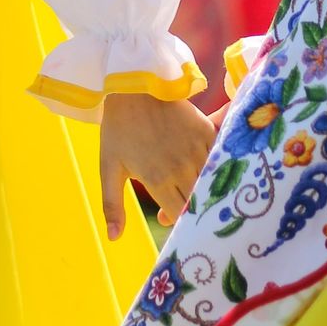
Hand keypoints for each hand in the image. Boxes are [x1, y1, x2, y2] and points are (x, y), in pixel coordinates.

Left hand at [99, 93, 216, 239]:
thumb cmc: (118, 129)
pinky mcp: (204, 130)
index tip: (165, 213)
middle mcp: (180, 167)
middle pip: (197, 200)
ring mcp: (194, 148)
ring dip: (204, 186)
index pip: (178, 214)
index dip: (175, 220)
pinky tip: (205, 163)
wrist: (133, 86)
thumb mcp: (109, 168)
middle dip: (190, 206)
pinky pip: (218, 156)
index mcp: (157, 180)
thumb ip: (112, 205)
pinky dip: (215, 164)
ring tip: (191, 181)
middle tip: (178, 198)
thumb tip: (114, 239)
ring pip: (211, 180)